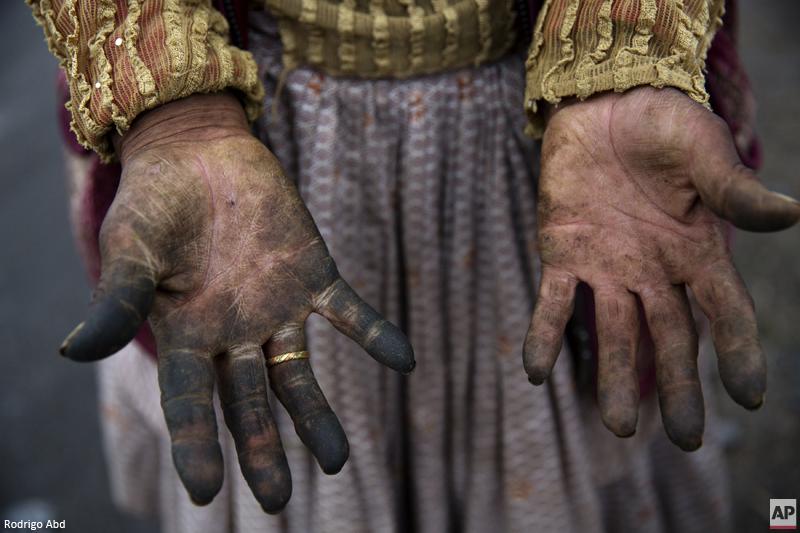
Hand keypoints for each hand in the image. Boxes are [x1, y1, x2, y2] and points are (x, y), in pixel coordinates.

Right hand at [59, 93, 414, 510]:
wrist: (199, 152)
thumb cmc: (154, 201)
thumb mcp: (131, 248)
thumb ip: (118, 299)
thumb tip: (76, 351)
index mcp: (186, 336)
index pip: (191, 402)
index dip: (196, 444)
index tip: (206, 491)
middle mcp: (233, 335)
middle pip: (250, 403)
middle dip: (263, 448)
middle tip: (278, 500)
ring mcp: (277, 308)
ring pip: (298, 374)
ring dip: (317, 415)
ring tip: (336, 459)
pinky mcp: (313, 275)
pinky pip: (347, 311)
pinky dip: (375, 333)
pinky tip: (404, 360)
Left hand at [524, 87, 798, 450]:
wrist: (603, 103)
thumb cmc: (664, 125)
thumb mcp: (704, 153)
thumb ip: (736, 191)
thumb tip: (792, 215)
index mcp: (696, 251)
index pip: (724, 312)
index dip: (738, 353)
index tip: (747, 397)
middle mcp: (653, 270)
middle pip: (670, 338)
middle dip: (678, 387)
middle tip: (685, 438)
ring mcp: (606, 266)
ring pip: (613, 331)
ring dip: (614, 377)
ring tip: (618, 427)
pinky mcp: (562, 253)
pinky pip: (552, 303)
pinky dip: (544, 336)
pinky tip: (535, 372)